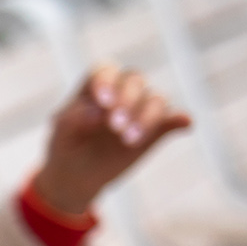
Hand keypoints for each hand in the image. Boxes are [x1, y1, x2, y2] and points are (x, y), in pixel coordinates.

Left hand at [30, 66, 190, 215]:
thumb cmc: (66, 147)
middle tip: (115, 127)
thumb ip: (74, 119)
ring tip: (129, 140)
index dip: (107, 81)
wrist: (78, 176)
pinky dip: (180, 119)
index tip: (104, 102)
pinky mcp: (157, 128)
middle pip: (134, 80)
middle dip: (128, 100)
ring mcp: (141, 109)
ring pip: (156, 99)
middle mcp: (121, 91)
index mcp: (94, 86)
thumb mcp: (61, 134)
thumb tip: (98, 111)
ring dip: (147, 116)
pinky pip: (173, 118)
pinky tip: (185, 123)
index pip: (105, 70)